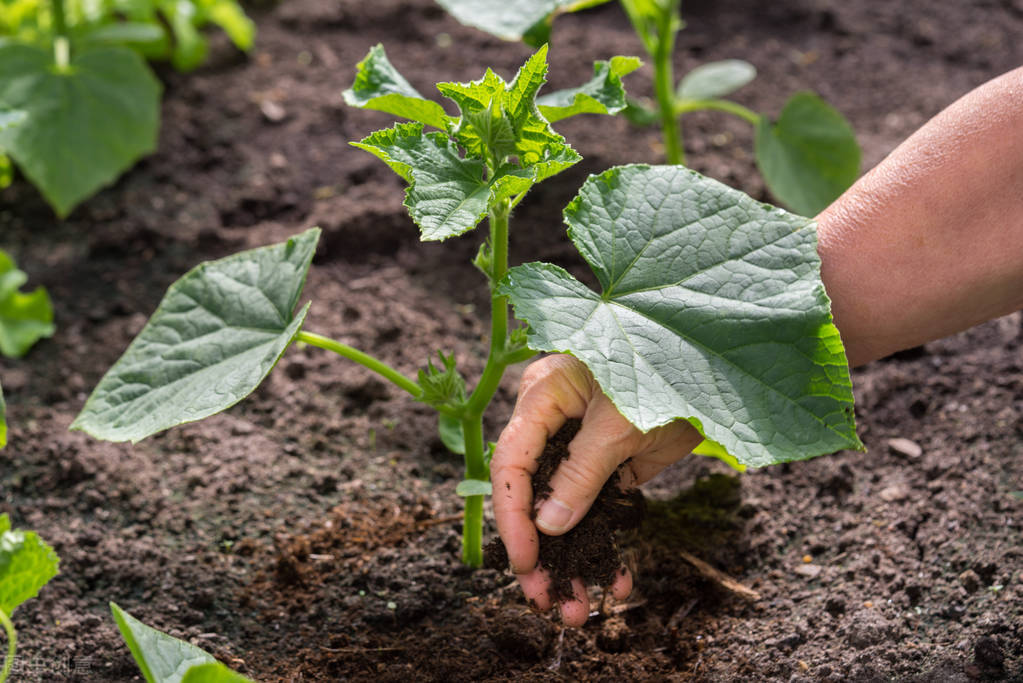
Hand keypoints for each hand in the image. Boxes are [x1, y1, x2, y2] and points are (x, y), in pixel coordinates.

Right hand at [491, 354, 702, 625]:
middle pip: (530, 495)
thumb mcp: (621, 422)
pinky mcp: (611, 466)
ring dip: (570, 562)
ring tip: (576, 612)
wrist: (722, 371)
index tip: (523, 564)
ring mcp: (581, 448)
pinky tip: (614, 584)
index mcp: (541, 399)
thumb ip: (582, 472)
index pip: (511, 464)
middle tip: (544, 601)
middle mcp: (553, 425)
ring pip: (563, 513)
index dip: (513, 517)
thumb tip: (547, 526)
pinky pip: (598, 514)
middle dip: (539, 553)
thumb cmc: (665, 369)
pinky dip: (604, 549)